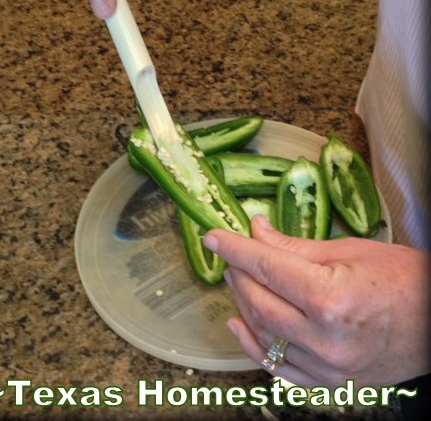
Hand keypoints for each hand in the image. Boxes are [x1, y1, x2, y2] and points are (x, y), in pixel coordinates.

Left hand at [203, 215, 430, 387]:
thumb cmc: (401, 278)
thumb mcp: (346, 251)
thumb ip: (293, 246)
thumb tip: (256, 230)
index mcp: (329, 298)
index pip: (266, 267)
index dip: (235, 249)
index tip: (214, 237)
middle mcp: (324, 339)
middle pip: (259, 302)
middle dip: (239, 274)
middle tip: (232, 256)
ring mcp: (327, 368)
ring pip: (263, 335)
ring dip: (243, 305)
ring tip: (237, 282)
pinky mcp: (330, 384)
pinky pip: (279, 370)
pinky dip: (254, 346)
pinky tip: (240, 325)